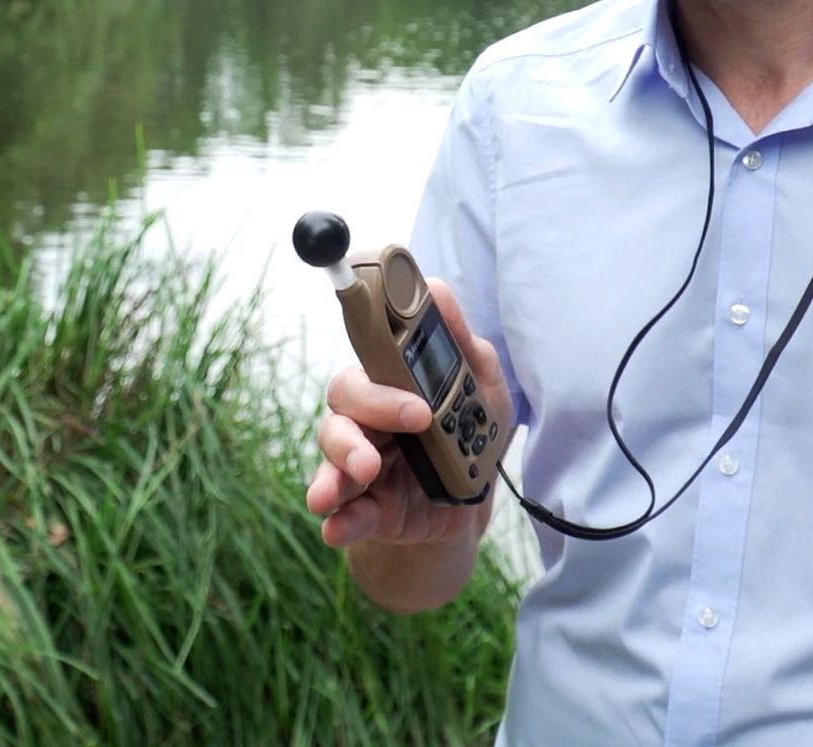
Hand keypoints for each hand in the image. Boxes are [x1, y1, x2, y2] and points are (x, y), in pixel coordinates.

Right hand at [305, 278, 512, 548]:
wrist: (477, 502)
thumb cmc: (472, 431)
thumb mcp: (480, 384)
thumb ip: (458, 341)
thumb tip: (434, 287)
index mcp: (390, 386)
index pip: (365, 365)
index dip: (376, 371)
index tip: (409, 388)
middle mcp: (368, 421)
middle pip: (343, 405)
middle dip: (368, 414)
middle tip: (410, 424)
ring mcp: (364, 466)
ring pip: (332, 455)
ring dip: (339, 466)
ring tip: (357, 477)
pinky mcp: (369, 510)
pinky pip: (345, 513)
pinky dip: (340, 519)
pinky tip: (337, 525)